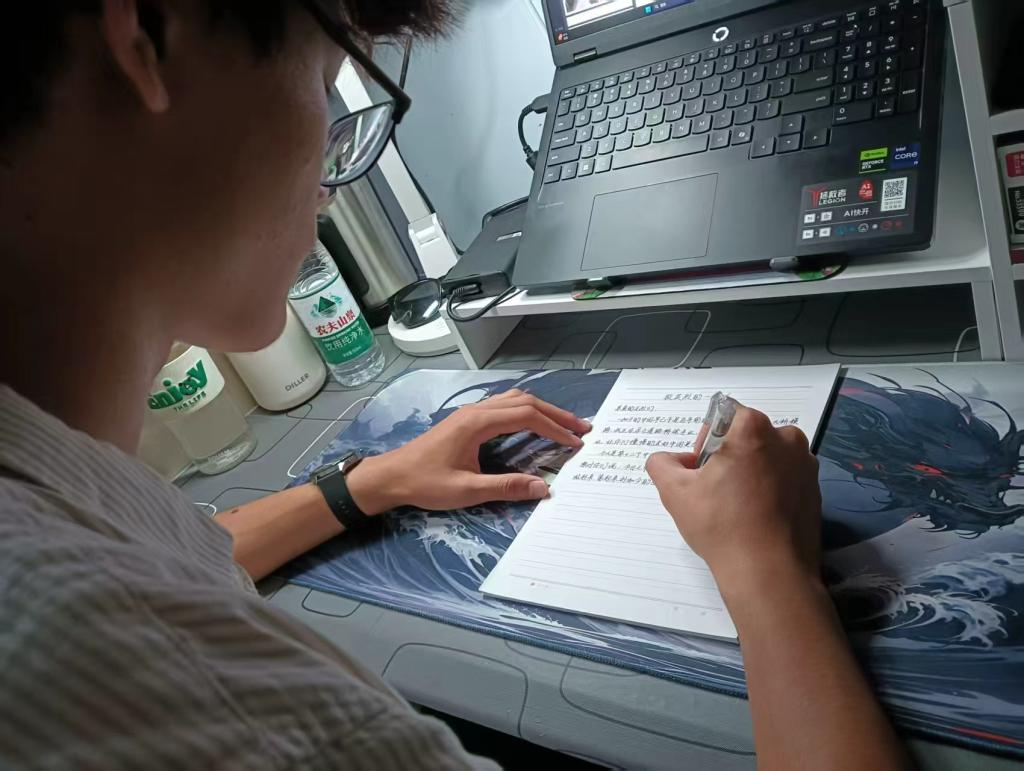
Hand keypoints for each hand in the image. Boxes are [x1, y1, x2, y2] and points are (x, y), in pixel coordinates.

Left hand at [346, 389, 590, 513]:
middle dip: (556, 414)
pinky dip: (526, 411)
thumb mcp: (467, 490)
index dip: (555, 429)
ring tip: (564, 425)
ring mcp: (471, 412)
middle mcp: (477, 410)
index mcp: (478, 422)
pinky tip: (534, 423)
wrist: (392, 475)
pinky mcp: (467, 419)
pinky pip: (504, 406)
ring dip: (542, 409)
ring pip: (514, 400)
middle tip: (582, 428)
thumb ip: (506, 487)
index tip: (575, 443)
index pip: (527, 416)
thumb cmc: (425, 483)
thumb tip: (543, 488)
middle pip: (525, 401)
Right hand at [645, 406, 822, 598]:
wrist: (769, 573)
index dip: (705, 445)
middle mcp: (787, 438)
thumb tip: (672, 461)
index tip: (703, 473)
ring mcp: (806, 465)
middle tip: (716, 494)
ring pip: (767, 459)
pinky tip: (757, 519)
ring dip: (751, 474)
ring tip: (737, 509)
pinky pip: (785, 480)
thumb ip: (662, 464)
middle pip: (747, 438)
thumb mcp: (675, 492)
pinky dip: (770, 492)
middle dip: (729, 459)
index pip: (722, 418)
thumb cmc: (722, 526)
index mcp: (754, 428)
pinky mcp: (816, 491)